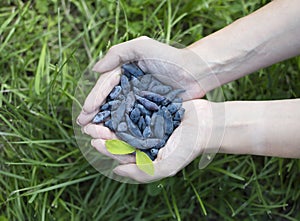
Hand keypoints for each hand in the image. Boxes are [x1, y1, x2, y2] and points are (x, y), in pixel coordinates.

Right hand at [77, 36, 215, 126]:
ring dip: (105, 122)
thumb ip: (117, 53)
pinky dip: (122, 127)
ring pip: (118, 112)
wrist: (194, 72)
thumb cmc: (168, 57)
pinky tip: (113, 135)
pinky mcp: (149, 109)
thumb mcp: (142, 47)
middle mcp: (129, 86)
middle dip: (95, 112)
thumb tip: (95, 69)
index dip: (95, 97)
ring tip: (93, 132)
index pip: (106, 86)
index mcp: (125, 72)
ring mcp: (139, 99)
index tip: (86, 110)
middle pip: (108, 101)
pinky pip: (133, 119)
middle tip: (83, 125)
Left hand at [83, 99, 214, 182]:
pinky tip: (111, 101)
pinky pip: (133, 106)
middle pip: (119, 136)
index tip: (95, 142)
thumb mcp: (166, 166)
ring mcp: (147, 122)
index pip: (122, 153)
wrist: (207, 124)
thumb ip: (142, 173)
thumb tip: (116, 172)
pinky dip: (122, 105)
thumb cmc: (187, 147)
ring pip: (123, 121)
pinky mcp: (151, 107)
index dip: (107, 148)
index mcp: (145, 153)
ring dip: (109, 119)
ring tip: (95, 115)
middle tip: (89, 128)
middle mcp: (144, 138)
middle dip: (104, 133)